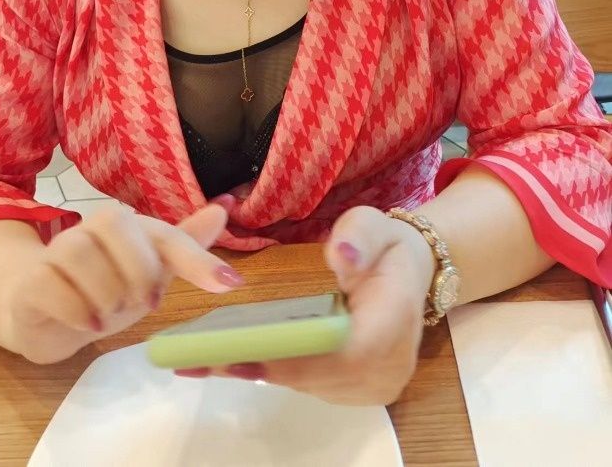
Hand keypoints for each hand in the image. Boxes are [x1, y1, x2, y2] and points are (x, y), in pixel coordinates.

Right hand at [1, 201, 241, 363]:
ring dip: (106, 292)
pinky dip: (75, 308)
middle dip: (138, 268)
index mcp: (128, 227)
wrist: (42, 311)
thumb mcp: (149, 273)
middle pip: (115, 222)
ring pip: (80, 251)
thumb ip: (184, 246)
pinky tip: (88, 323)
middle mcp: (90, 229)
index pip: (166, 233)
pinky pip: (50, 282)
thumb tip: (224, 208)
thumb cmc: (104, 288)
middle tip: (145, 302)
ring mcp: (57, 251)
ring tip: (110, 316)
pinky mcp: (32, 280)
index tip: (229, 284)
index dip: (198, 257)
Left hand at [188, 207, 435, 405]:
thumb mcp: (373, 223)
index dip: (300, 358)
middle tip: (206, 358)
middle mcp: (389, 364)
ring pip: (313, 385)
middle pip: (322, 375)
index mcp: (396, 318)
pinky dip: (276, 373)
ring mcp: (375, 384)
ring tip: (206, 361)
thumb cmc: (384, 245)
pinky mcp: (358, 390)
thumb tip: (341, 255)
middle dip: (265, 366)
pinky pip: (313, 385)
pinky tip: (236, 360)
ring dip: (262, 373)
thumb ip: (358, 235)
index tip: (249, 352)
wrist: (407, 272)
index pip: (349, 351)